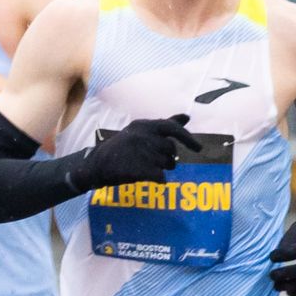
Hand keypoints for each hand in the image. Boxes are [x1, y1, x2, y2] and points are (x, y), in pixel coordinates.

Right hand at [73, 113, 203, 190]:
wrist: (95, 166)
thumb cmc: (121, 148)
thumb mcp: (141, 131)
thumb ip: (166, 124)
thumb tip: (187, 116)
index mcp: (144, 125)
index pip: (173, 129)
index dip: (188, 139)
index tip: (199, 149)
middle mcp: (143, 136)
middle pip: (171, 150)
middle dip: (167, 157)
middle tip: (152, 160)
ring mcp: (141, 152)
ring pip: (168, 164)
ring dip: (161, 168)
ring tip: (145, 166)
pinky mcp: (139, 169)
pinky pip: (161, 177)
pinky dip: (157, 179)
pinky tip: (146, 176)